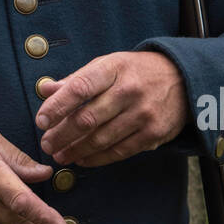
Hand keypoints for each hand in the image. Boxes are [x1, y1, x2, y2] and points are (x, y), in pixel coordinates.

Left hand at [35, 52, 189, 166]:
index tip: (41, 121)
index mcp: (113, 68)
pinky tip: (82, 159)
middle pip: (88, 118)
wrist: (182, 79)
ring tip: (60, 155)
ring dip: (76, 150)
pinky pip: (119, 151)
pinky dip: (97, 158)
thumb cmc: (135, 72)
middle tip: (47, 144)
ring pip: (101, 139)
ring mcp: (143, 114)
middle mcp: (129, 90)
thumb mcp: (108, 64)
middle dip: (62, 135)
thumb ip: (77, 79)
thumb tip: (45, 90)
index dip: (58, 106)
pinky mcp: (153, 134)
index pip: (80, 88)